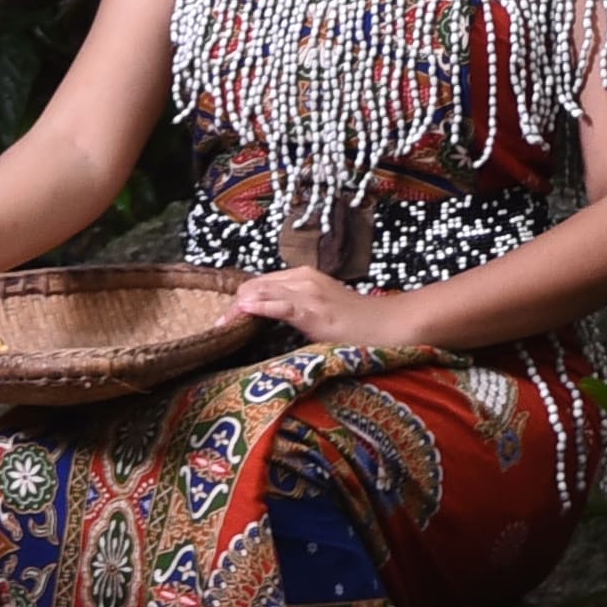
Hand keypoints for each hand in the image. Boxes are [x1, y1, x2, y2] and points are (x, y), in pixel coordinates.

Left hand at [230, 266, 408, 356]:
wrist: (389, 325)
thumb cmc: (356, 323)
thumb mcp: (319, 310)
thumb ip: (294, 309)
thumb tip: (265, 319)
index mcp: (302, 277)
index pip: (258, 284)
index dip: (238, 302)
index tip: (223, 323)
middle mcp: (303, 279)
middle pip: (254, 286)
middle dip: (232, 306)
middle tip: (218, 329)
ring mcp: (309, 293)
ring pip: (262, 292)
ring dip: (238, 309)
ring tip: (221, 326)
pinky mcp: (316, 311)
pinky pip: (282, 306)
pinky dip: (260, 307)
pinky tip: (245, 312)